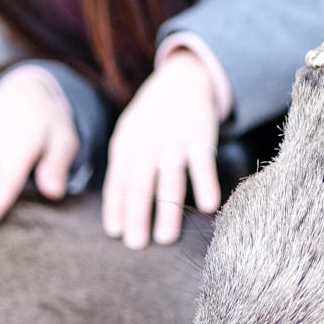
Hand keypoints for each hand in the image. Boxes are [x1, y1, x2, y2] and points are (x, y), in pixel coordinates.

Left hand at [102, 48, 220, 247]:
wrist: (181, 78)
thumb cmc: (152, 120)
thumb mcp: (130, 137)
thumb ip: (124, 170)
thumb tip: (117, 215)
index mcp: (126, 144)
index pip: (118, 180)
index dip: (116, 207)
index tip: (115, 233)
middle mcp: (147, 142)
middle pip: (140, 183)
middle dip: (137, 215)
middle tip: (136, 244)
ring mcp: (174, 139)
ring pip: (169, 179)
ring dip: (167, 209)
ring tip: (165, 238)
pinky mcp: (201, 135)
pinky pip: (203, 163)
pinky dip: (206, 183)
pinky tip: (208, 207)